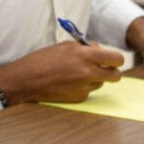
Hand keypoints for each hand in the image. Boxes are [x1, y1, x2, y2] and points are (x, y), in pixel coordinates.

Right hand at [0, 41, 124, 104]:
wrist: (26, 79)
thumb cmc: (43, 59)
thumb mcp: (65, 46)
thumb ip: (86, 48)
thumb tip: (99, 50)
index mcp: (85, 55)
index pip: (116, 59)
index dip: (116, 59)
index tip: (112, 59)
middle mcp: (87, 72)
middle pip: (116, 75)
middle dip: (112, 71)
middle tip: (104, 68)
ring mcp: (84, 87)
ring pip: (101, 83)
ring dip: (95, 78)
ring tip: (77, 73)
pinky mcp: (79, 98)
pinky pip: (88, 91)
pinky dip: (83, 86)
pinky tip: (68, 82)